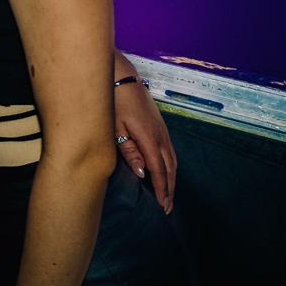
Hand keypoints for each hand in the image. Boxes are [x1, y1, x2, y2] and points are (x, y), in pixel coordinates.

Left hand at [115, 80, 175, 212]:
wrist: (121, 77)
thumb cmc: (113, 102)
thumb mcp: (115, 127)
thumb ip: (129, 151)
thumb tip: (142, 173)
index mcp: (149, 138)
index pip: (159, 170)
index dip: (162, 189)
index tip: (162, 206)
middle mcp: (160, 136)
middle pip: (170, 168)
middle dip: (170, 189)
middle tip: (167, 208)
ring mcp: (162, 130)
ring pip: (172, 160)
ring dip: (172, 179)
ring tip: (168, 195)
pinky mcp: (160, 126)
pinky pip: (169, 151)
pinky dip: (170, 166)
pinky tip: (165, 173)